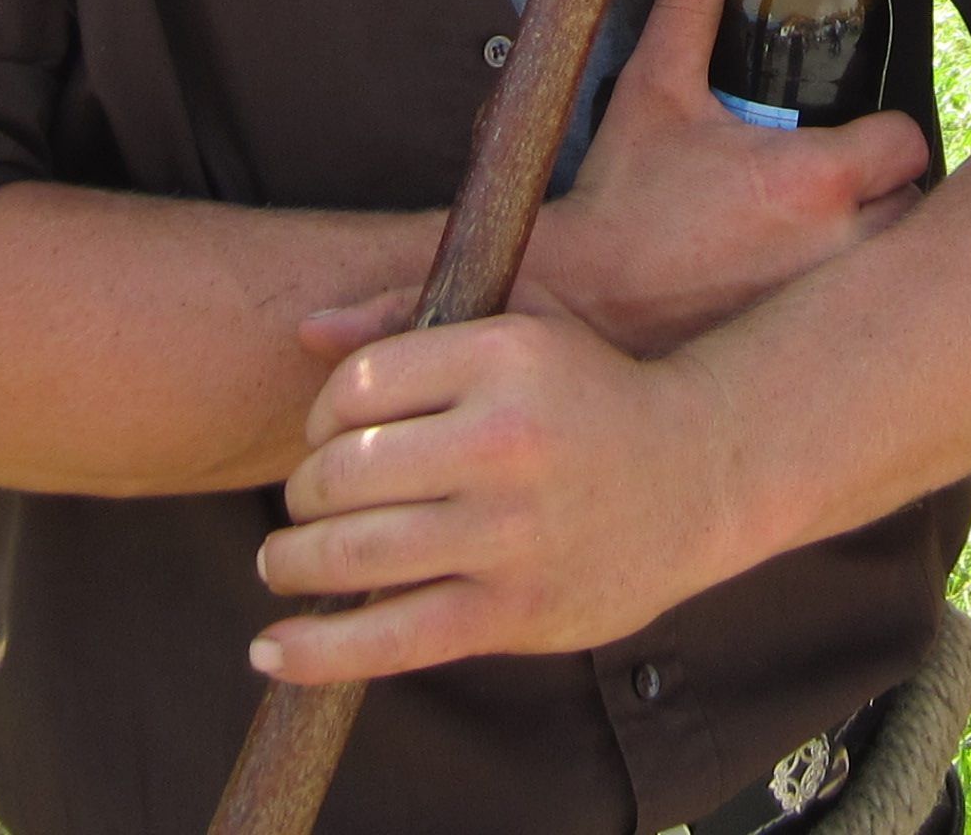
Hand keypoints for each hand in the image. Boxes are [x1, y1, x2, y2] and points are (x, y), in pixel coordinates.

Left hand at [252, 306, 747, 682]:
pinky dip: (317, 651)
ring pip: (353, 554)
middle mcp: (504, 441)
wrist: (701, 473)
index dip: (320, 416)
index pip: (357, 387)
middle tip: (303, 505)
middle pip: (342, 471)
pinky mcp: (515, 610)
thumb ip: (410, 318)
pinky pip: (392, 638)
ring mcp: (509, 533)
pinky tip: (269, 651)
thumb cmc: (588, 395)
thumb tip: (305, 332)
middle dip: (301, 493)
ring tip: (281, 561)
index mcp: (503, 357)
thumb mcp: (520, 325)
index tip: (326, 437)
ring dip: (291, 562)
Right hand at [306, 0, 930, 364]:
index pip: (908, 143)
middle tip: (858, 190)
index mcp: (813, 178)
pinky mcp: (809, 349)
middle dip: (897, 196)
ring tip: (845, 237)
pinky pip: (866, 321)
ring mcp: (826, 305)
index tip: (859, 140)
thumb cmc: (622, 197)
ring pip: (902, 270)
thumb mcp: (654, 91)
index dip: (888, 139)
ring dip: (886, 250)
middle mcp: (837, 246)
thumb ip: (691, 4)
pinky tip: (821, 291)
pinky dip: (857, 307)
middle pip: (923, 209)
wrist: (579, 301)